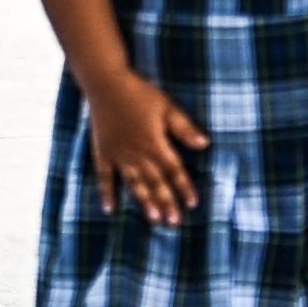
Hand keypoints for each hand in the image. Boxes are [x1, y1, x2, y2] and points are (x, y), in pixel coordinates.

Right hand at [84, 71, 208, 223]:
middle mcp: (137, 154)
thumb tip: (205, 144)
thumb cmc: (139, 93)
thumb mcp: (167, 107)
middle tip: (174, 222)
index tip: (192, 204)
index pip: (174, 170)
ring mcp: (118, 156)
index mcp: (155, 144)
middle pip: (155, 182)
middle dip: (166, 202)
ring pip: (134, 184)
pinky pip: (104, 177)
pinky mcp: (103, 152)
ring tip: (153, 219)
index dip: (184, 187)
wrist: (105, 83)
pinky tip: (110, 209)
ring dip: (144, 202)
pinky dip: (106, 193)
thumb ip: (184, 128)